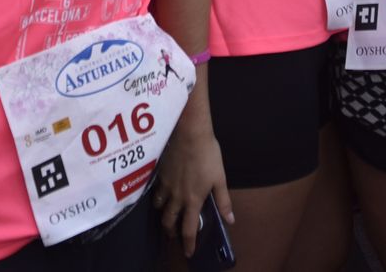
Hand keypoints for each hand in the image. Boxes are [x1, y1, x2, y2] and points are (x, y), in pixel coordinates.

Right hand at [153, 119, 232, 257]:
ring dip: (163, 213)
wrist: (189, 133)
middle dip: (170, 231)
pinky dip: (157, 196)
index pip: (188, 229)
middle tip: (173, 235)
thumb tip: (230, 220)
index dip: (188, 243)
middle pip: (168, 221)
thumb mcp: (220, 178)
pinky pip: (155, 190)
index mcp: (193, 199)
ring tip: (167, 214)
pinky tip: (160, 193)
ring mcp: (166, 185)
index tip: (188, 253)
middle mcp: (177, 196)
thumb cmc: (208, 155)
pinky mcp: (159, 173)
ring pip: (158, 206)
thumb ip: (223, 201)